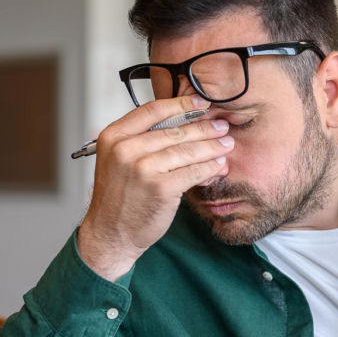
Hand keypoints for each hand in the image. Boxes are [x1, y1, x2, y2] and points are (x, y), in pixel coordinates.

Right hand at [77, 95, 232, 280]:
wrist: (111, 233)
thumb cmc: (118, 199)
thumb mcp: (119, 161)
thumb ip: (142, 141)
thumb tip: (181, 124)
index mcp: (114, 136)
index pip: (153, 110)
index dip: (181, 104)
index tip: (200, 102)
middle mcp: (126, 149)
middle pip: (174, 131)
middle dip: (203, 127)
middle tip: (221, 126)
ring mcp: (143, 169)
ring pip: (187, 151)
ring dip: (211, 147)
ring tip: (226, 145)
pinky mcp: (160, 188)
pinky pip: (193, 172)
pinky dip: (209, 168)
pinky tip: (218, 166)